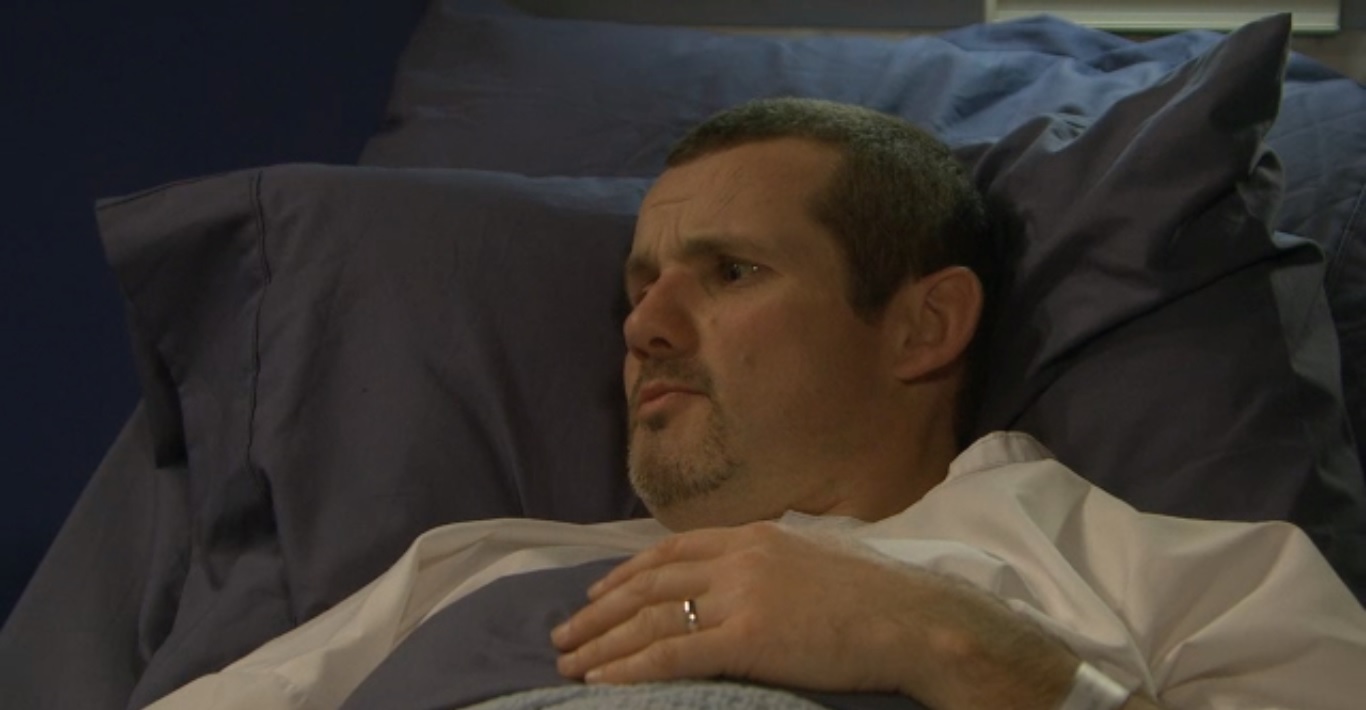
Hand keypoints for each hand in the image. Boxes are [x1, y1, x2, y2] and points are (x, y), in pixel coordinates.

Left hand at [551, 522, 1083, 708]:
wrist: (916, 621)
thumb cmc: (875, 602)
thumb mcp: (814, 564)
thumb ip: (769, 566)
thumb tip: (739, 583)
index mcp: (754, 535)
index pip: (671, 550)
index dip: (625, 573)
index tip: (596, 592)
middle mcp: (740, 556)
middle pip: (648, 582)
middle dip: (598, 610)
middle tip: (561, 633)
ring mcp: (742, 594)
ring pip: (651, 618)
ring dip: (602, 641)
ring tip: (567, 661)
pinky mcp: (749, 636)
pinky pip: (672, 652)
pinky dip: (630, 666)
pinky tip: (601, 679)